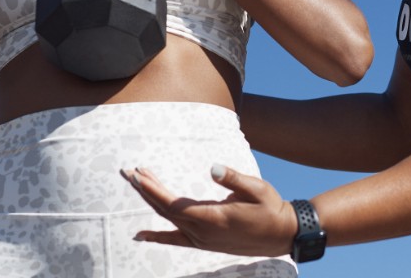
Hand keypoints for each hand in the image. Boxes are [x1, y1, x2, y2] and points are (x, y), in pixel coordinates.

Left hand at [123, 165, 298, 257]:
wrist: (282, 235)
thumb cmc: (271, 208)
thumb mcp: (257, 189)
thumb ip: (234, 179)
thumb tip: (212, 168)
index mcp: (213, 218)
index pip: (174, 204)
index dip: (153, 190)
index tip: (137, 175)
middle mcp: (203, 233)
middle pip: (165, 210)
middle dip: (145, 189)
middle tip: (128, 171)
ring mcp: (202, 240)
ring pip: (168, 220)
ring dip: (151, 201)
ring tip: (137, 182)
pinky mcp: (204, 242)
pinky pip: (175, 239)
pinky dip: (157, 236)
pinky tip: (142, 234)